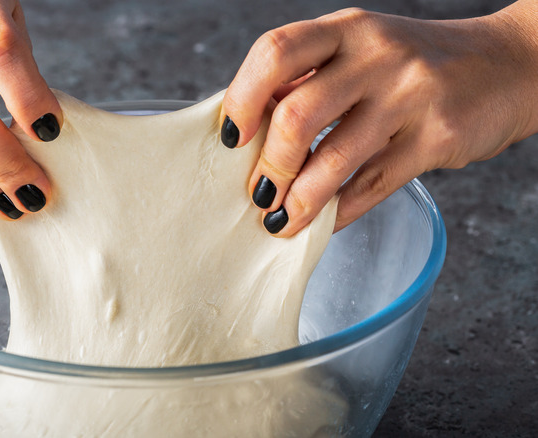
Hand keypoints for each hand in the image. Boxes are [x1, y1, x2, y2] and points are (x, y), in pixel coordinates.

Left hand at [222, 2, 537, 235]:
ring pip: (334, 160)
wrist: (508, 65)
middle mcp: (377, 56)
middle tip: (258, 194)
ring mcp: (410, 96)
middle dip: (269, 166)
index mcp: (346, 31)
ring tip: (281, 221)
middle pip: (297, 115)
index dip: (242, 98)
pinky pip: (373, 186)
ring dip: (299, 202)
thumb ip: (310, 79)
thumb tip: (248, 127)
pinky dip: (339, 212)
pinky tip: (323, 224)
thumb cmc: (415, 65)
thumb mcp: (361, 50)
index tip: (230, 138)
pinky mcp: (437, 138)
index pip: (275, 52)